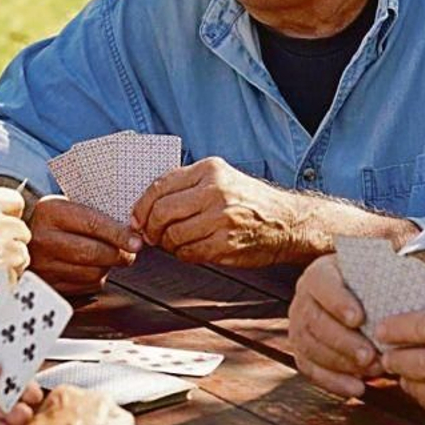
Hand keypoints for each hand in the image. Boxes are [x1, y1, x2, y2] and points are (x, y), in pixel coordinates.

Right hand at [28, 196, 141, 293]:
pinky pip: (85, 286)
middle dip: (119, 255)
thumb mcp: (69, 205)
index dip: (119, 235)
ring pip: (92, 273)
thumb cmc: (55, 220)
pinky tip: (93, 267)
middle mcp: (43, 238)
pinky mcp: (49, 285)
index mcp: (50, 211)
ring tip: (109, 257)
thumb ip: (97, 213)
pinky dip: (96, 279)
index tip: (137, 242)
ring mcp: (43, 264)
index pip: (92, 224)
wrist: (23, 237)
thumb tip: (132, 230)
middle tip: (130, 252)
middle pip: (93, 253)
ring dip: (108, 267)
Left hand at [132, 157, 314, 266]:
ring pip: (173, 236)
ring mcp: (222, 218)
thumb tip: (145, 206)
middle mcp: (216, 191)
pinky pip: (189, 253)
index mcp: (210, 169)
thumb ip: (186, 186)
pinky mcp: (226, 244)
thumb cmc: (249, 201)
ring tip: (175, 243)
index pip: (160, 186)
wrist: (287, 222)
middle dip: (150, 228)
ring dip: (167, 244)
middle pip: (161, 212)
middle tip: (152, 235)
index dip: (142, 206)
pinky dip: (183, 254)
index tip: (137, 218)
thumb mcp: (221, 179)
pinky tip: (191, 249)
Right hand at [289, 254, 380, 397]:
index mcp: (319, 274)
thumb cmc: (371, 286)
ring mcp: (298, 326)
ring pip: (310, 347)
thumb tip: (401, 286)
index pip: (323, 285)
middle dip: (343, 342)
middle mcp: (303, 299)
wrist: (360, 299)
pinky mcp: (301, 351)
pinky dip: (333, 382)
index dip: (338, 302)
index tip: (358, 318)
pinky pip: (310, 369)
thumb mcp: (375, 274)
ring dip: (341, 364)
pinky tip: (356, 388)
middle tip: (370, 356)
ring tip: (371, 371)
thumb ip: (382, 279)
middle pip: (315, 321)